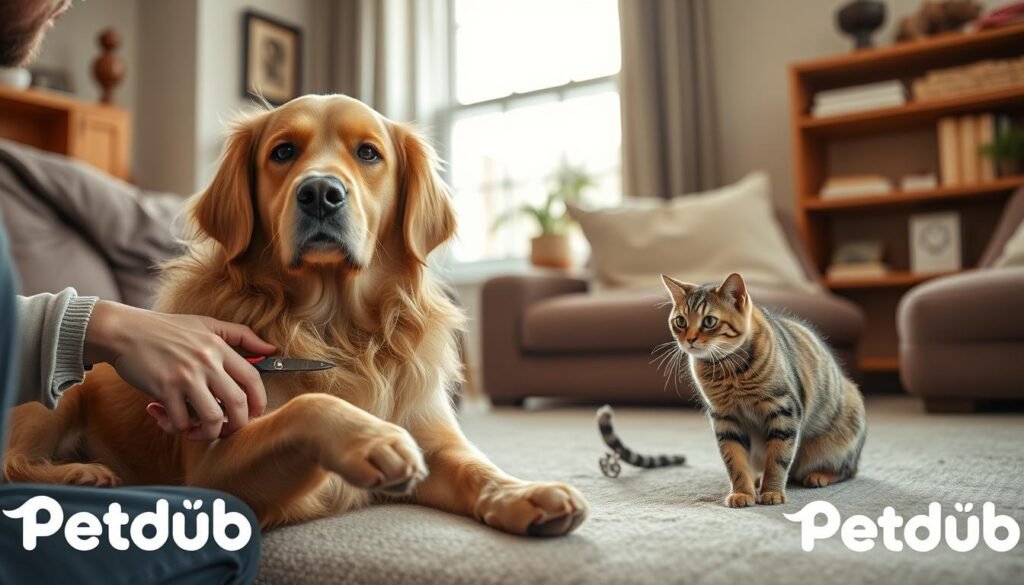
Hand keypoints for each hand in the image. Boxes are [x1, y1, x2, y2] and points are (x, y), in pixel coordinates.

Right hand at [83, 301, 275, 439]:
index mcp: (219, 348)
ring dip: (207, 432)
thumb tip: (271, 349)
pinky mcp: (164, 389)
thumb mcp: (207, 324)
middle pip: (238, 404)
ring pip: (212, 418)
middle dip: (236, 425)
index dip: (259, 402)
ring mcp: (185, 376)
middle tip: (225, 428)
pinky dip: (176, 427)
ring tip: (195, 429)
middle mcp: (206, 362)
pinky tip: (166, 417)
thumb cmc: (166, 329)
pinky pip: (180, 421)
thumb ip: (241, 335)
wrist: (124, 331)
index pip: (253, 379)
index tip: (253, 413)